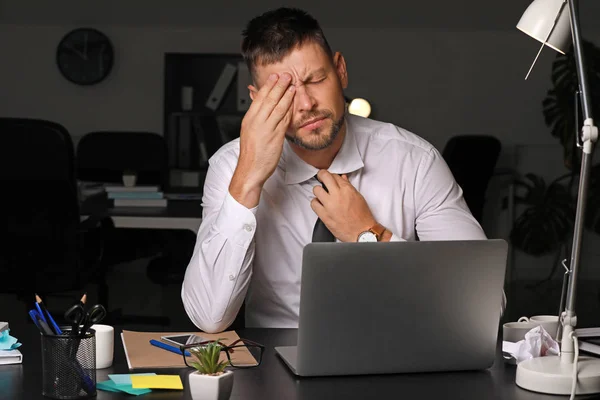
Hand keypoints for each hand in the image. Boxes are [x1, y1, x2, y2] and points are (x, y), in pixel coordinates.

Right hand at [229, 73, 294, 207]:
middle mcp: (257, 122)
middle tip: (285, 75)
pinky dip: (289, 110)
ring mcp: (266, 129)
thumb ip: (255, 117)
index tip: (274, 76)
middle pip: (269, 100)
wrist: (250, 171)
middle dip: (278, 86)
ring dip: (286, 95)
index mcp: (249, 119)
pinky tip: (293, 104)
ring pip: (277, 108)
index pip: (259, 98)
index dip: (268, 86)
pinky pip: (283, 120)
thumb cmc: (251, 154)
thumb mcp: (249, 131)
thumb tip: (257, 104)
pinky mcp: (275, 137)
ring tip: (292, 85)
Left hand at [311, 170, 379, 241]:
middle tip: (321, 178)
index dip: (331, 176)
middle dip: (322, 175)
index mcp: (347, 190)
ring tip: (321, 195)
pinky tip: (320, 204)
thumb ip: (349, 186)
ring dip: (318, 191)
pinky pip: (313, 204)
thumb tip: (342, 178)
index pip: (335, 175)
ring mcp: (330, 205)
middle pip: (324, 176)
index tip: (330, 178)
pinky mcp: (324, 215)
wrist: (362, 232)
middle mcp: (337, 195)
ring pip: (316, 189)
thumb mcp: (358, 197)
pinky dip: (315, 203)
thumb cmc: (362, 216)